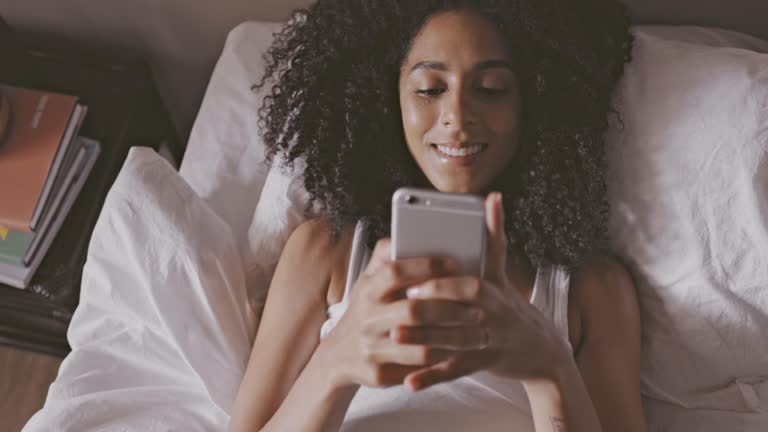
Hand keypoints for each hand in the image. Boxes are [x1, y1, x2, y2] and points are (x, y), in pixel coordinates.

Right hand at [321, 238, 482, 388]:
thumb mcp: (368, 280)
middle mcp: (367, 318)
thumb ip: (386, 256)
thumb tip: (405, 232)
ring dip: (452, 337)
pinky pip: (417, 367)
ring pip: (420, 344)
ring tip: (475, 331)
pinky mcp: (377, 373)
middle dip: (449, 309)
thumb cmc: (366, 309)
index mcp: (367, 290)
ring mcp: (371, 347)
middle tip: (477, 308)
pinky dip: (442, 358)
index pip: (395, 272)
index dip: (426, 266)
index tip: (454, 264)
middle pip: (413, 310)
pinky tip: (459, 350)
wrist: (339, 356)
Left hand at [395, 192, 571, 389]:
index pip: (468, 285)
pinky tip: (409, 381)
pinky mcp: (485, 364)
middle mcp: (494, 316)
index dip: (443, 284)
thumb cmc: (511, 305)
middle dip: (430, 312)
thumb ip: (492, 238)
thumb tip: (492, 197)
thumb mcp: (501, 273)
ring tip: (396, 338)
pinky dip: (434, 376)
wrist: (543, 350)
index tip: (415, 283)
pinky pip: (457, 370)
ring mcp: (490, 341)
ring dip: (425, 341)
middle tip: (399, 310)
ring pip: (456, 342)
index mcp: (493, 290)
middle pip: (460, 314)